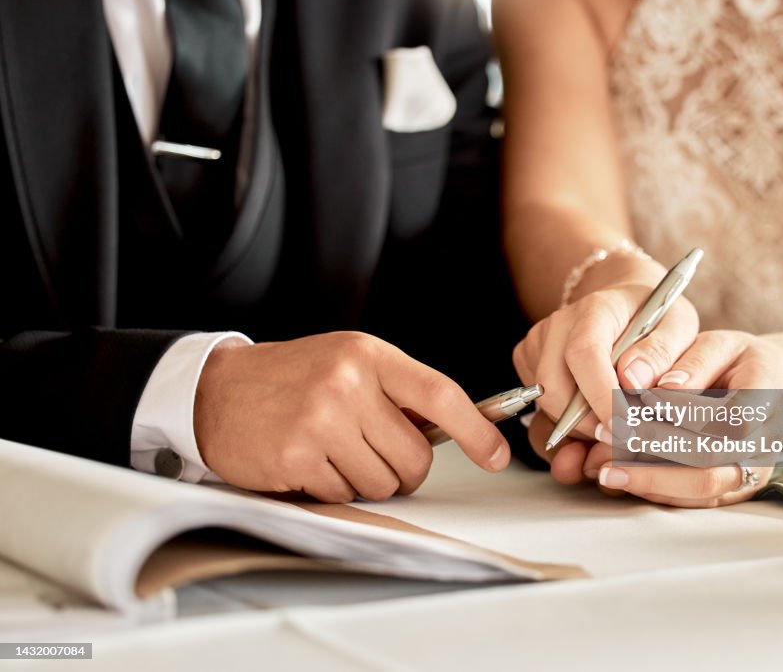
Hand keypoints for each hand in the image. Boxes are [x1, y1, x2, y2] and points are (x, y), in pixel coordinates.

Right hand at [193, 332, 509, 502]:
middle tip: (372, 452)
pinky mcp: (296, 457)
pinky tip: (307, 461)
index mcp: (369, 355)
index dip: (476, 430)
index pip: (439, 394)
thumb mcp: (348, 363)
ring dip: (364, 479)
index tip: (497, 455)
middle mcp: (348, 383)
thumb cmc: (294, 378)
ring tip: (333, 451)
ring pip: (381, 483)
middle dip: (402, 470)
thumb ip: (397, 392)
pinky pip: (343, 494)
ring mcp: (321, 420)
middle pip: (414, 458)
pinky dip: (331, 487)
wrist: (217, 391)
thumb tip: (457, 430)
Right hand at [513, 254, 698, 453]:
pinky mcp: (528, 359)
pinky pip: (540, 405)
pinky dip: (569, 421)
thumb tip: (636, 381)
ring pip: (546, 404)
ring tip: (614, 421)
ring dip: (580, 427)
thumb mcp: (679, 326)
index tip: (625, 427)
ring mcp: (539, 342)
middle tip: (625, 435)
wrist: (627, 302)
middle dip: (589, 424)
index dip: (601, 397)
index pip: (585, 354)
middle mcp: (560, 323)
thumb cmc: (655, 315)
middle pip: (555, 388)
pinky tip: (596, 410)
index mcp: (597, 308)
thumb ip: (663, 353)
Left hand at [571, 330, 782, 505]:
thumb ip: (694, 363)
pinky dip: (652, 488)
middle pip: (710, 465)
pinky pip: (692, 498)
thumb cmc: (739, 362)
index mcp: (768, 399)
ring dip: (648, 479)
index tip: (641, 398)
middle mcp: (764, 445)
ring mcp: (749, 473)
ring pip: (700, 488)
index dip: (682, 411)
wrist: (771, 389)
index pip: (728, 419)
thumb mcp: (720, 346)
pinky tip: (617, 475)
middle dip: (653, 451)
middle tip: (608, 433)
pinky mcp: (729, 489)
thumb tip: (662, 386)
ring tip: (602, 466)